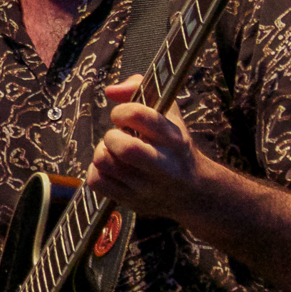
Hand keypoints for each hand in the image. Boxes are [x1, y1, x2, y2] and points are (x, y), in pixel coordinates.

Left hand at [86, 74, 209, 221]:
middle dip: (112, 136)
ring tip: (115, 153)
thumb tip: (110, 90)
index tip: (124, 116)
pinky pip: (96, 182)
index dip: (122, 111)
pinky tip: (111, 169)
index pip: (138, 115)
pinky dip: (96, 172)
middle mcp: (162, 164)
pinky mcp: (131, 201)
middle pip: (122, 146)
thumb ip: (140, 91)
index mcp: (173, 138)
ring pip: (104, 162)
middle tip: (119, 138)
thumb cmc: (173, 147)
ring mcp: (146, 187)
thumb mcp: (169, 115)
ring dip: (102, 152)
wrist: (194, 193)